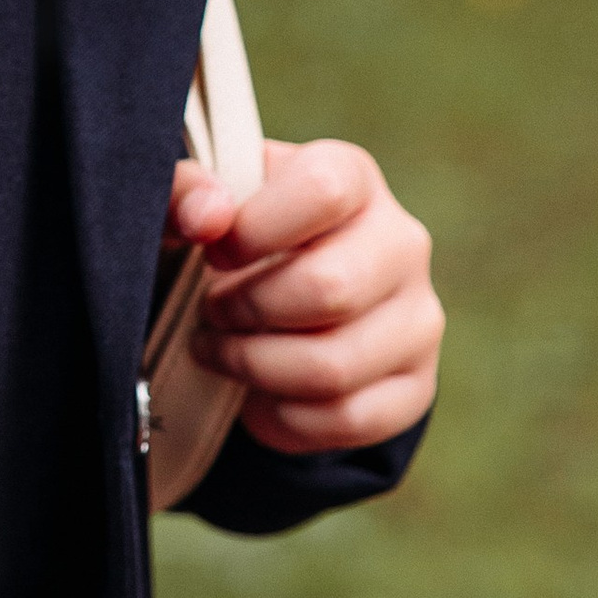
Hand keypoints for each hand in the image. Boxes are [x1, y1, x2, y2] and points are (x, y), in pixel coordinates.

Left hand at [168, 139, 440, 458]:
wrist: (273, 308)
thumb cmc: (229, 244)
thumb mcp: (194, 208)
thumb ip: (179, 193)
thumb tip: (207, 216)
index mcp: (353, 179)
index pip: (323, 190)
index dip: (254, 228)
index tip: (215, 252)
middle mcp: (401, 243)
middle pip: (330, 288)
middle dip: (246, 310)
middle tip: (211, 310)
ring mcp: (418, 318)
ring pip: (334, 366)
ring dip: (254, 367)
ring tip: (222, 349)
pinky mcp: (414, 386)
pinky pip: (348, 419)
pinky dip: (283, 416)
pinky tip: (256, 392)